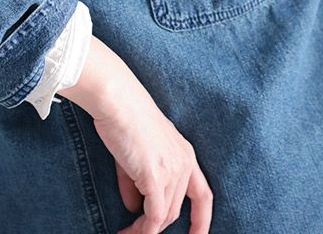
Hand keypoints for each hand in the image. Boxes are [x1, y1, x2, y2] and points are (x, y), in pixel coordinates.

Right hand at [57, 36, 212, 232]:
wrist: (118, 101)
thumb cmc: (125, 118)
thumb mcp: (137, 152)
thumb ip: (137, 180)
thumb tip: (133, 207)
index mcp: (186, 154)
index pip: (203, 195)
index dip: (203, 220)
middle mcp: (185, 164)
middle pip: (175, 211)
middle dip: (156, 226)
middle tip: (134, 232)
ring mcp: (173, 171)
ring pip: (163, 217)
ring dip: (144, 231)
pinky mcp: (156, 178)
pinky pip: (152, 217)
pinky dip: (140, 231)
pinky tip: (125, 233)